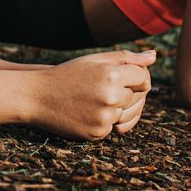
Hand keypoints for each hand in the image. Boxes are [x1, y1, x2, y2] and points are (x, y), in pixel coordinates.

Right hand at [32, 49, 154, 139]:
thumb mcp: (93, 61)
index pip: (143, 77)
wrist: (36, 96)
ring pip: (126, 113)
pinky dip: (104, 120)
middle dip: (125, 92)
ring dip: (115, 107)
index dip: (133, 76)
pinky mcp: (98, 133)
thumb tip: (154, 57)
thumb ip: (126, 58)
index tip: (119, 76)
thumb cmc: (67, 74)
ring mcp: (105, 117)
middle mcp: (111, 97)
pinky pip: (113, 127)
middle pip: (137, 96)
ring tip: (93, 99)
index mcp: (111, 74)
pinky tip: (87, 110)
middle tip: (101, 88)